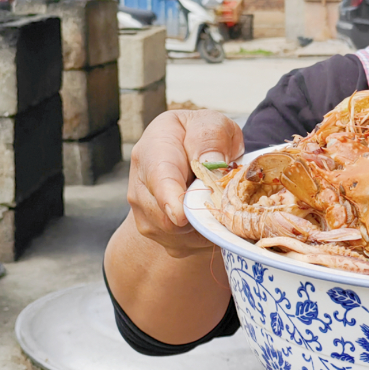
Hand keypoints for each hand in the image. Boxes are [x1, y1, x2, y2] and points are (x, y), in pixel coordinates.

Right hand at [127, 109, 243, 258]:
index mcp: (153, 149)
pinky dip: (205, 234)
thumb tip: (210, 162)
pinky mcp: (158, 234)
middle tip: (227, 196)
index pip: (158, 178)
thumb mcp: (213, 125)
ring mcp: (144, 213)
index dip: (169, 198)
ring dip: (205, 223)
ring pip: (178, 235)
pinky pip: (187, 244)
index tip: (181, 216)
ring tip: (217, 199)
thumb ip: (211, 138)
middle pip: (166, 215)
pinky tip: (210, 212)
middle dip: (201, 213)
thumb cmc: (203, 138)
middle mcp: (140, 184)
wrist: (190, 157)